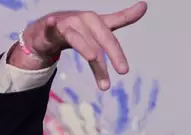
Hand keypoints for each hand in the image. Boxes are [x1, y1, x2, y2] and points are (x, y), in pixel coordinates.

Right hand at [12, 2, 147, 89]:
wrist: (47, 32)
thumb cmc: (77, 33)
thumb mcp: (97, 39)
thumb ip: (113, 45)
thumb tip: (130, 54)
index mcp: (98, 23)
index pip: (117, 23)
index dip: (130, 14)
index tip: (143, 6)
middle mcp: (85, 21)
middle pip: (103, 37)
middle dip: (114, 53)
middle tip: (124, 71)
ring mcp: (68, 24)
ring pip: (79, 40)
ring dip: (86, 48)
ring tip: (94, 58)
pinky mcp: (50, 29)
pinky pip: (51, 28)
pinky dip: (51, 25)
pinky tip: (52, 23)